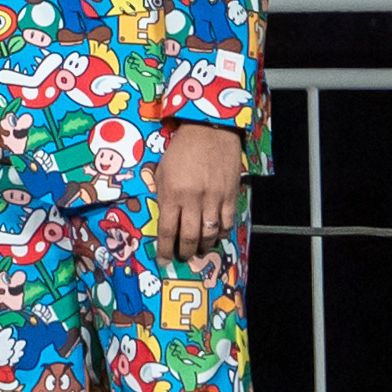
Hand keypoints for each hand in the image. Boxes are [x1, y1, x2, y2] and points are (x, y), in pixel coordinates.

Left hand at [151, 118, 248, 263]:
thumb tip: (164, 218)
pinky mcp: (229, 195)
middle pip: (188, 237)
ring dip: (203, 246)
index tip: (163, 261)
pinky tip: (215, 236)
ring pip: (209, 234)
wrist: (209, 130)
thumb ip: (162, 195)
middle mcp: (192, 199)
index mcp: (171, 193)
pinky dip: (221, 234)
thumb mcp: (162, 170)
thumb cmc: (181, 150)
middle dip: (184, 252)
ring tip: (198, 249)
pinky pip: (226, 223)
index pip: (167, 230)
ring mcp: (213, 198)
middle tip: (182, 257)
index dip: (165, 250)